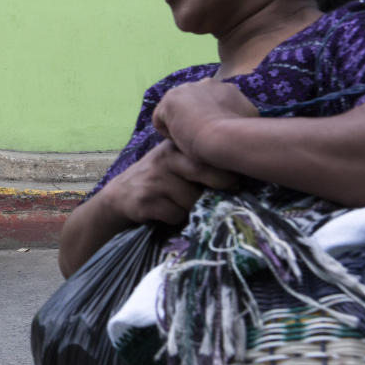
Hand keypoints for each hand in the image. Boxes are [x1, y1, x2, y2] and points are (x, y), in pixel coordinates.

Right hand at [99, 140, 239, 226]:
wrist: (120, 195)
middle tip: (220, 197)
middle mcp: (165, 157)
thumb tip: (245, 174)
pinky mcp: (145, 200)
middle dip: (219, 188)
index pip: (210, 152)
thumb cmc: (159, 180)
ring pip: (193, 200)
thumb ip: (201, 163)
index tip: (238, 181)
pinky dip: (176, 219)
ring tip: (181, 204)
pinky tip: (166, 212)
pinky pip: (176, 215)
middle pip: (206, 172)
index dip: (229, 169)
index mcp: (176, 145)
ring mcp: (154, 178)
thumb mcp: (176, 163)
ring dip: (193, 209)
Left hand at [152, 78, 258, 160]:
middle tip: (199, 141)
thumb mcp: (249, 122)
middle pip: (192, 106)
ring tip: (190, 142)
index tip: (212, 136)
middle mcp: (206, 83)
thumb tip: (246, 123)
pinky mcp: (169, 100)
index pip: (210, 103)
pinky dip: (167, 133)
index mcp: (227, 88)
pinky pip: (161, 119)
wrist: (226, 137)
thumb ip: (241, 116)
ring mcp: (186, 89)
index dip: (209, 121)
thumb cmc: (242, 136)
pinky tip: (179, 141)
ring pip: (176, 112)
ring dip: (180, 127)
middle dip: (192, 121)